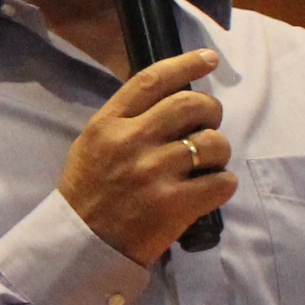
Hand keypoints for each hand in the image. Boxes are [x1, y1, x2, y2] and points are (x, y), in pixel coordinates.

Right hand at [58, 50, 236, 265]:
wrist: (81, 244)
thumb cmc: (88, 192)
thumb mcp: (92, 145)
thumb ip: (125, 120)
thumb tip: (170, 98)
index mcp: (107, 125)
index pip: (152, 81)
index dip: (186, 64)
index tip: (209, 59)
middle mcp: (130, 142)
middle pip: (190, 105)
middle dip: (210, 111)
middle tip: (208, 125)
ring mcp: (153, 173)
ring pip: (213, 143)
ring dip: (218, 152)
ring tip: (205, 165)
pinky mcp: (174, 205)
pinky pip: (222, 182)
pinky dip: (222, 184)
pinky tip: (209, 191)